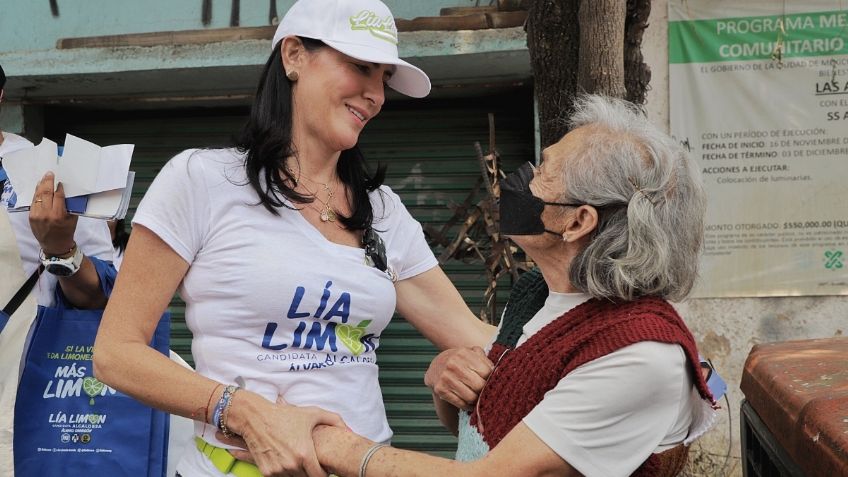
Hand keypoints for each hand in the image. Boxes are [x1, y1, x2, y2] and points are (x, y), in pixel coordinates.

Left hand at [28, 171, 77, 255]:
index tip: (60, 182)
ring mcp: (37, 215)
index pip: (58, 196)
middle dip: (48, 182)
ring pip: (38, 196)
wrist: (55, 245)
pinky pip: (34, 202)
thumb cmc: (66, 232)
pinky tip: (39, 189)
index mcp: (59, 215)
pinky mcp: (31, 216)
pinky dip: (36, 194)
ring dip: (41, 186)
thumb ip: (70, 206)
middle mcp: (46, 214)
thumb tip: (67, 193)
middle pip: (46, 193)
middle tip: (50, 174)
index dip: (59, 188)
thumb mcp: (72, 219)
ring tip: (44, 178)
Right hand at [226, 394, 345, 476]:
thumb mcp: (312, 414)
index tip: (323, 468)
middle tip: (310, 462)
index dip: (324, 474)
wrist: (256, 418)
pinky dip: (284, 473)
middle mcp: (291, 465)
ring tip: (297, 459)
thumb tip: (349, 429)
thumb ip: (334, 420)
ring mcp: (277, 470)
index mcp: (305, 454)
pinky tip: (286, 460)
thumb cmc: (284, 416)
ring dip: (297, 473)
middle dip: (310, 472)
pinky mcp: (266, 472)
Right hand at [424, 347, 493, 410]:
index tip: (492, 381)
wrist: (436, 366)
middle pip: (480, 386)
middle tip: (485, 390)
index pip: (487, 372)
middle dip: (484, 390)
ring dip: (477, 399)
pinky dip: (468, 406)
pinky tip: (470, 403)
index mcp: (463, 354)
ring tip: (478, 396)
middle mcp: (453, 365)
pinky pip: (461, 404)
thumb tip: (499, 372)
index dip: (491, 378)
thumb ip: (485, 360)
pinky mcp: (441, 390)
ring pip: (471, 397)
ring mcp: (446, 378)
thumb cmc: (460, 361)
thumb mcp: (471, 353)